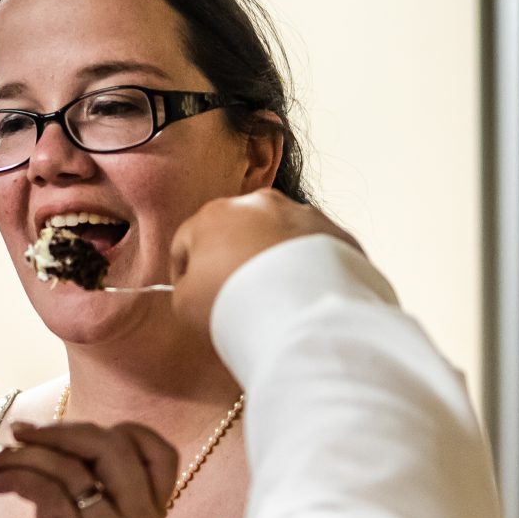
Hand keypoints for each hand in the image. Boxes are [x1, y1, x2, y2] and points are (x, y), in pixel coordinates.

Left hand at [0, 421, 179, 517]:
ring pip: (70, 468)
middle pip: (112, 448)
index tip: (78, 432)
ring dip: (21, 454)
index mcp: (152, 513)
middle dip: (59, 430)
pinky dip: (14, 477)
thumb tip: (37, 433)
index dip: (125, 431)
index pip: (161, 454)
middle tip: (19, 430)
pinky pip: (46, 492)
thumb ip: (92, 486)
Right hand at [170, 190, 363, 334]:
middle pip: (235, 233)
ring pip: (277, 237)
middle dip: (233, 261)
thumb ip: (184, 287)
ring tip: (276, 300)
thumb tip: (196, 285)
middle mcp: (257, 204)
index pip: (187, 243)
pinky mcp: (335, 232)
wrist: (304, 314)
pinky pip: (312, 250)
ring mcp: (300, 213)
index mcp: (212, 215)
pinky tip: (304, 296)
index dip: (186, 274)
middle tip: (238, 300)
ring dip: (272, 261)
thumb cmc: (236, 305)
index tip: (195, 298)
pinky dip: (306, 268)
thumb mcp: (184, 304)